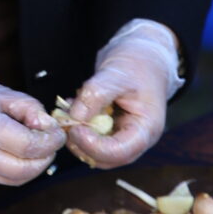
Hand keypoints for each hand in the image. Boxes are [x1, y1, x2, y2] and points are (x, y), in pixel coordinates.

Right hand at [0, 61, 64, 184]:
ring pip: (12, 180)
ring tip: (36, 149)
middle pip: (22, 169)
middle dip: (44, 158)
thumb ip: (28, 108)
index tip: (57, 133)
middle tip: (50, 143)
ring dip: (32, 168)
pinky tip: (17, 154)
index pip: (27, 145)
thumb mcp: (0, 90)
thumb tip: (49, 126)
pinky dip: (15, 170)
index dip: (50, 141)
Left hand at [65, 21, 180, 168]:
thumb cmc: (137, 63)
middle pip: (105, 158)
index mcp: (146, 129)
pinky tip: (72, 108)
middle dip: (82, 144)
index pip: (119, 152)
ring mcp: (122, 135)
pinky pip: (91, 138)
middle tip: (66, 122)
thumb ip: (96, 94)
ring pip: (95, 151)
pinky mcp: (110, 129)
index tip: (75, 128)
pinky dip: (78, 127)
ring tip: (67, 111)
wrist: (144, 55)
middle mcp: (135, 138)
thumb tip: (75, 117)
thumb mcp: (116, 74)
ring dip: (76, 137)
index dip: (93, 146)